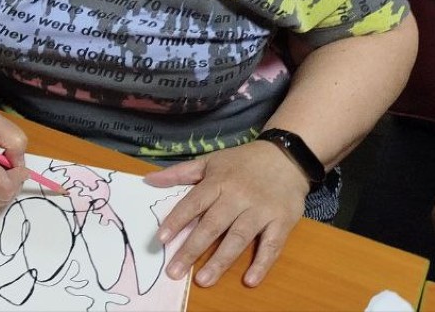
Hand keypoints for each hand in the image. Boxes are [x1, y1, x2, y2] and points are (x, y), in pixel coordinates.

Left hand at [145, 139, 310, 287]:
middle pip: (213, 225)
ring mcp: (261, 210)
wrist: (286, 155)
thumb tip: (148, 180)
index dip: (177, 221)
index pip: (193, 203)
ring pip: (239, 237)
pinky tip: (249, 280)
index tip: (161, 240)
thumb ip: (179, 173)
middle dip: (192, 249)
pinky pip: (272, 245)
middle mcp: (238, 196)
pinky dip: (262, 263)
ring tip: (203, 280)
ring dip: (220, 260)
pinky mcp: (282, 221)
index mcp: (219, 181)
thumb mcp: (210, 161)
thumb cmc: (243, 162)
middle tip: (175, 271)